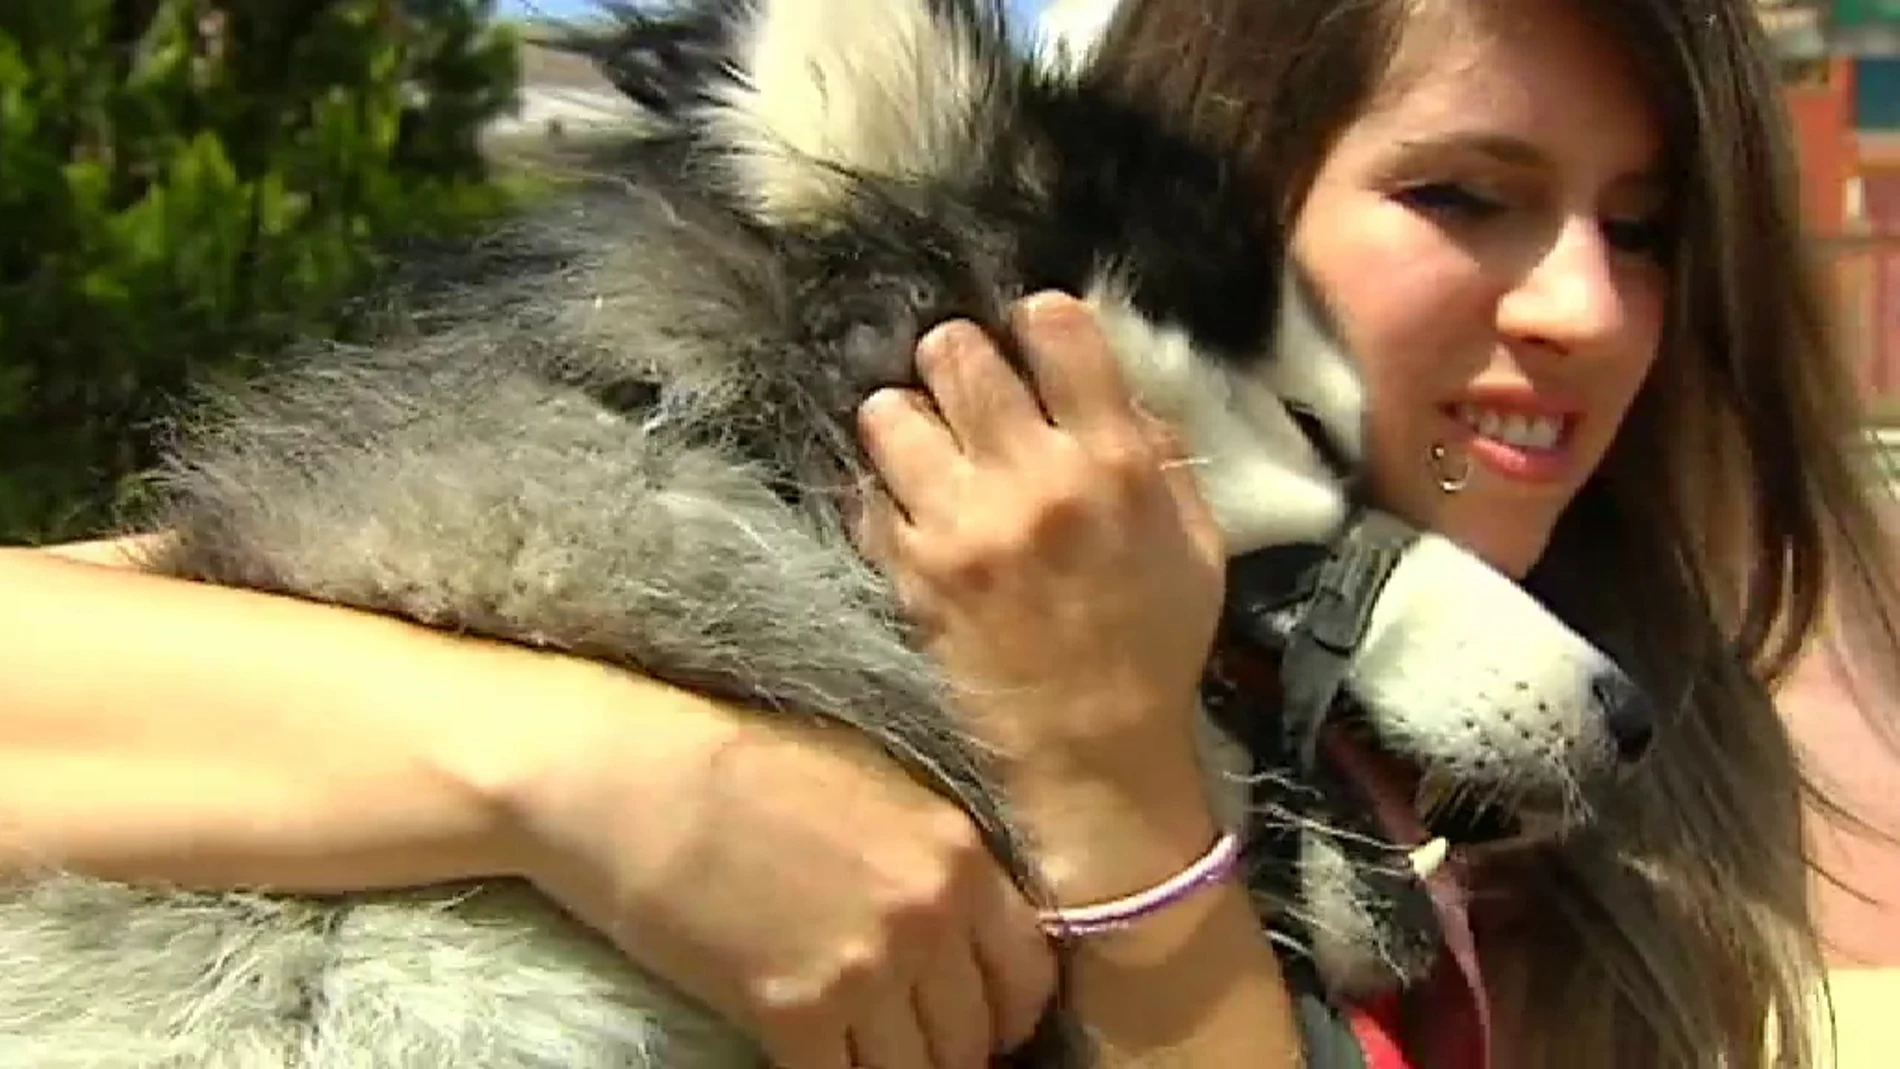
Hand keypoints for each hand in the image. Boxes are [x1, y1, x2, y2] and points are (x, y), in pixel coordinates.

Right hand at [492, 682, 1056, 1068]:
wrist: (633, 777)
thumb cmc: (742, 767)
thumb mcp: (875, 789)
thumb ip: (931, 860)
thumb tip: (964, 926)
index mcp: (955, 853)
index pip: (1030, 972)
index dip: (1006, 1010)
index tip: (978, 1021)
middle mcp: (927, 914)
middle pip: (975, 1036)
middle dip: (948, 1051)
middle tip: (906, 1044)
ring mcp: (864, 966)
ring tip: (856, 1052)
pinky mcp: (793, 1011)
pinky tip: (805, 1058)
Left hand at [854, 292, 1225, 791]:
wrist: (1095, 751)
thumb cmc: (1153, 645)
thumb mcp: (1196, 543)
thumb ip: (1161, 457)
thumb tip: (1118, 391)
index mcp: (1113, 462)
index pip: (1055, 328)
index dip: (1037, 321)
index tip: (1032, 341)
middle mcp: (1032, 479)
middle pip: (956, 353)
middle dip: (956, 358)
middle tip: (963, 386)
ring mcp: (961, 525)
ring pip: (890, 412)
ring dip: (904, 418)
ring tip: (921, 443)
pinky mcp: (910, 571)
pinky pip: (866, 494)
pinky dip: (880, 491)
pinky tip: (907, 505)